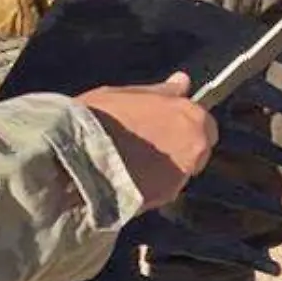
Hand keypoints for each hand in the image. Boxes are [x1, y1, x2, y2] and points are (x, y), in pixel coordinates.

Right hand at [79, 72, 216, 210]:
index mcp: (192, 117)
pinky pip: (163, 190)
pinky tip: (127, 179)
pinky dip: (151, 185)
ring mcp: (182, 176)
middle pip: (197, 150)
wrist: (76, 160)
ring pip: (181, 171)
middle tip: (147, 145)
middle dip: (180, 147)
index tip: (164, 125)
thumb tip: (182, 81)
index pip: (205, 123)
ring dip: (165, 168)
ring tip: (132, 163)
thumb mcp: (129, 94)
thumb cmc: (101, 118)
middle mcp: (196, 148)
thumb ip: (162, 92)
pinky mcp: (164, 199)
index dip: (184, 124)